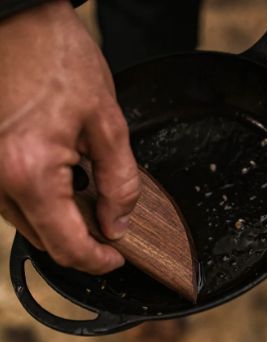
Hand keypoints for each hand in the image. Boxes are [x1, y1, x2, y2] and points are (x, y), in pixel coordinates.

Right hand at [0, 0, 140, 273]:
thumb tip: (118, 223)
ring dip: (62, 221)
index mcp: (29, 171)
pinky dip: (43, 203)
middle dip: (82, 239)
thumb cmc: (57, 57)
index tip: (115, 258)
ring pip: (29, 224)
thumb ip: (119, 182)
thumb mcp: (107, 121)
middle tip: (109, 223)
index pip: (66, 246)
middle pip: (46, 240)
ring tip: (88, 195)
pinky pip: (14, 202)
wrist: (16, 21)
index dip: (96, 261)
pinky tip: (63, 182)